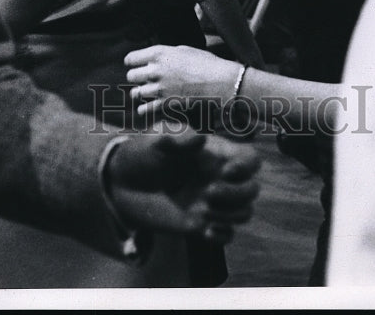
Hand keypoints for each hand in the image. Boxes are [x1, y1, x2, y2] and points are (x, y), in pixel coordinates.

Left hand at [106, 129, 259, 242]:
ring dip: (230, 215)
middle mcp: (219, 178)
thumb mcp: (158, 138)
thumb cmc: (144, 151)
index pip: (250, 159)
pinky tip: (204, 230)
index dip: (247, 166)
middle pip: (252, 189)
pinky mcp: (200, 224)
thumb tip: (201, 139)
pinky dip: (222, 235)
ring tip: (204, 212)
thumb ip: (179, 139)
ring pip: (244, 212)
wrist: (122, 180)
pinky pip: (226, 235)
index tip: (227, 171)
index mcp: (216, 154)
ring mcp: (211, 202)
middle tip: (208, 193)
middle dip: (238, 194)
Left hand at [124, 44, 239, 116]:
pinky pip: (146, 108)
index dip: (131, 61)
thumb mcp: (184, 50)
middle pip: (131, 76)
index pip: (131, 58)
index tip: (132, 64)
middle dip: (135, 78)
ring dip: (139, 93)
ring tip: (141, 93)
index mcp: (159, 53)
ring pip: (136, 93)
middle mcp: (156, 70)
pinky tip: (143, 109)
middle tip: (138, 79)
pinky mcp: (166, 103)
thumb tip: (156, 58)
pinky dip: (143, 110)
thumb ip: (167, 54)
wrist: (220, 81)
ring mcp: (160, 88)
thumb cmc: (206, 63)